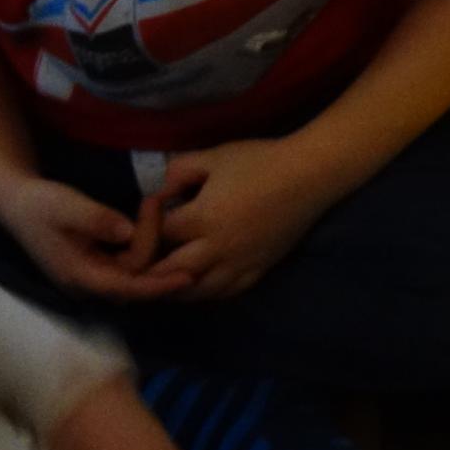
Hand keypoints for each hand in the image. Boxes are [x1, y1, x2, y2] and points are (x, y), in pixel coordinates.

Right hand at [0, 170, 178, 300]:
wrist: (18, 201)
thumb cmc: (40, 203)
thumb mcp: (66, 206)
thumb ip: (97, 220)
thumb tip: (127, 232)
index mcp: (79, 276)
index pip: (126, 288)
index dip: (158, 284)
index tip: (187, 276)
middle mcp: (87, 283)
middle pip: (135, 278)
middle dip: (154, 247)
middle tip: (154, 203)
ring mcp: (91, 276)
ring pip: (134, 271)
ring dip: (148, 242)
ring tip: (151, 203)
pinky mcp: (96, 265)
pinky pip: (127, 264)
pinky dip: (141, 244)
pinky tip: (148, 219)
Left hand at [142, 138, 345, 300]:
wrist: (309, 175)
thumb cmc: (260, 161)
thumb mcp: (212, 156)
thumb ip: (178, 171)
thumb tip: (160, 192)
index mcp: (201, 218)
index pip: (158, 235)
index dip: (145, 228)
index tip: (148, 219)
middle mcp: (216, 248)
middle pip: (168, 271)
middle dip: (150, 268)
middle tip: (140, 262)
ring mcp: (239, 263)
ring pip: (196, 291)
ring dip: (173, 288)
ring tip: (163, 279)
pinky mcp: (258, 270)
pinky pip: (226, 292)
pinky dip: (206, 293)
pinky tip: (199, 284)